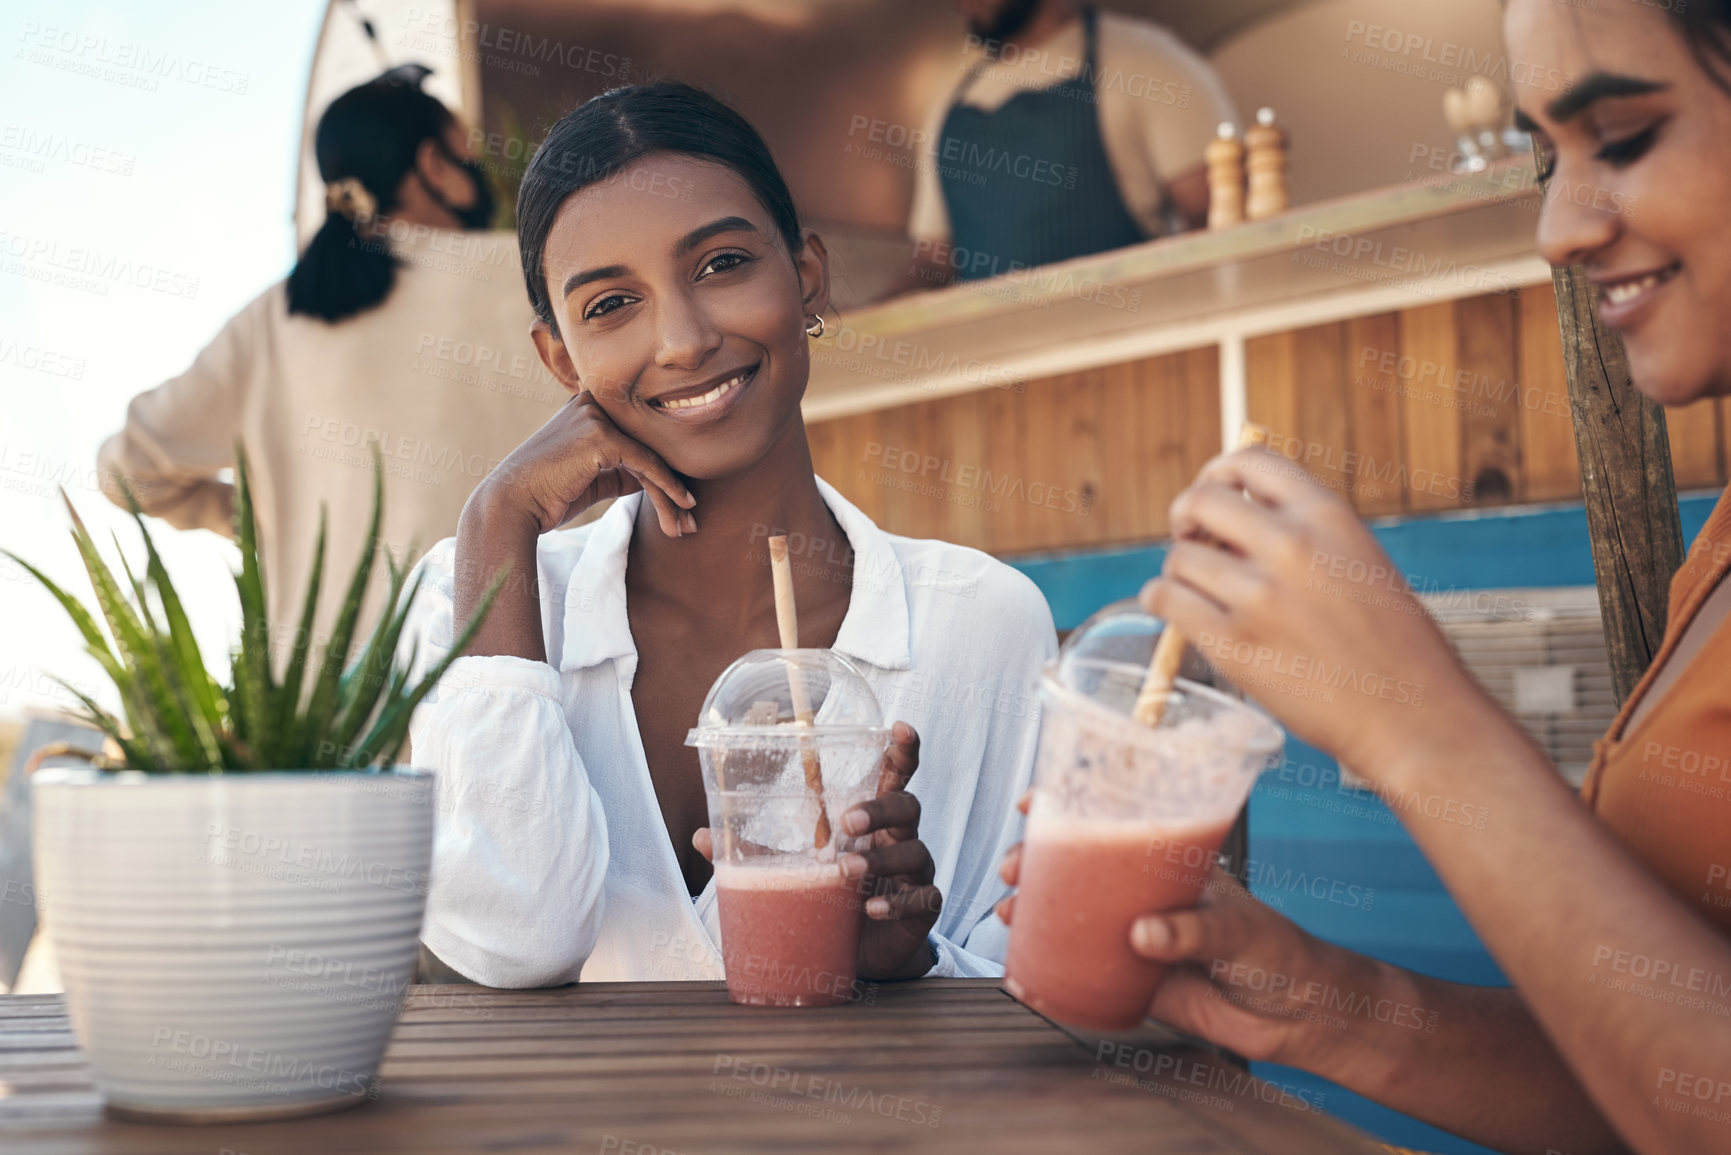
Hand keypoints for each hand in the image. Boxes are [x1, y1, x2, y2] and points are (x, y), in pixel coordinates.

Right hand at [479, 389, 695, 537]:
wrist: (513, 505)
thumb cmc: (550, 494)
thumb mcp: (595, 476)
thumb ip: (625, 468)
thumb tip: (664, 477)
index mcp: (590, 406)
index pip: (639, 436)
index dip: (665, 469)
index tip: (684, 504)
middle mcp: (594, 402)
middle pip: (648, 445)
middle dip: (672, 486)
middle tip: (690, 520)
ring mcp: (596, 416)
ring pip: (651, 456)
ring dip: (672, 495)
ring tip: (686, 526)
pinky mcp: (601, 436)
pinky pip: (646, 463)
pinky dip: (667, 487)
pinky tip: (682, 506)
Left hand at [692, 721, 939, 981]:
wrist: (861, 957)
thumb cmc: (832, 900)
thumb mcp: (793, 874)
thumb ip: (756, 854)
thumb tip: (701, 836)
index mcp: (872, 820)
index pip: (895, 776)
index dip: (902, 750)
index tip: (900, 728)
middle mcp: (898, 839)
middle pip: (908, 805)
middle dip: (881, 807)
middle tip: (847, 821)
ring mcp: (914, 873)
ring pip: (916, 850)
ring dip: (881, 859)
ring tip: (846, 871)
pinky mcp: (921, 909)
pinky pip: (925, 898)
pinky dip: (899, 902)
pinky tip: (872, 910)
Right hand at [997, 828, 1369, 1071]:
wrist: (1298, 1017)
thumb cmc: (1282, 954)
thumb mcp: (1238, 929)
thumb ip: (1191, 931)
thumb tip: (1142, 935)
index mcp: (1173, 863)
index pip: (1119, 821)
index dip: (1073, 805)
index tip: (1035, 801)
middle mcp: (1149, 894)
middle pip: (1083, 865)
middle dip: (1039, 859)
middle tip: (1015, 866)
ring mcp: (1139, 935)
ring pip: (1076, 912)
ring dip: (1036, 906)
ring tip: (1010, 909)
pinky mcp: (1135, 979)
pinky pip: (1084, 965)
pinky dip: (1052, 958)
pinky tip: (1027, 954)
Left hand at [1139, 446, 1492, 782]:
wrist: (1412, 715)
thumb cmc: (1394, 646)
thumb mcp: (1360, 561)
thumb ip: (1304, 533)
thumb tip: (1235, 519)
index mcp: (1327, 516)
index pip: (1251, 460)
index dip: (1220, 472)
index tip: (1213, 493)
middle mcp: (1291, 546)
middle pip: (1201, 500)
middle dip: (1186, 517)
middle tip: (1190, 539)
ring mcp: (1259, 595)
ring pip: (1178, 556)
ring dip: (1179, 570)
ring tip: (1196, 589)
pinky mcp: (1234, 644)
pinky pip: (1165, 599)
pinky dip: (1160, 599)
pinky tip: (1175, 608)